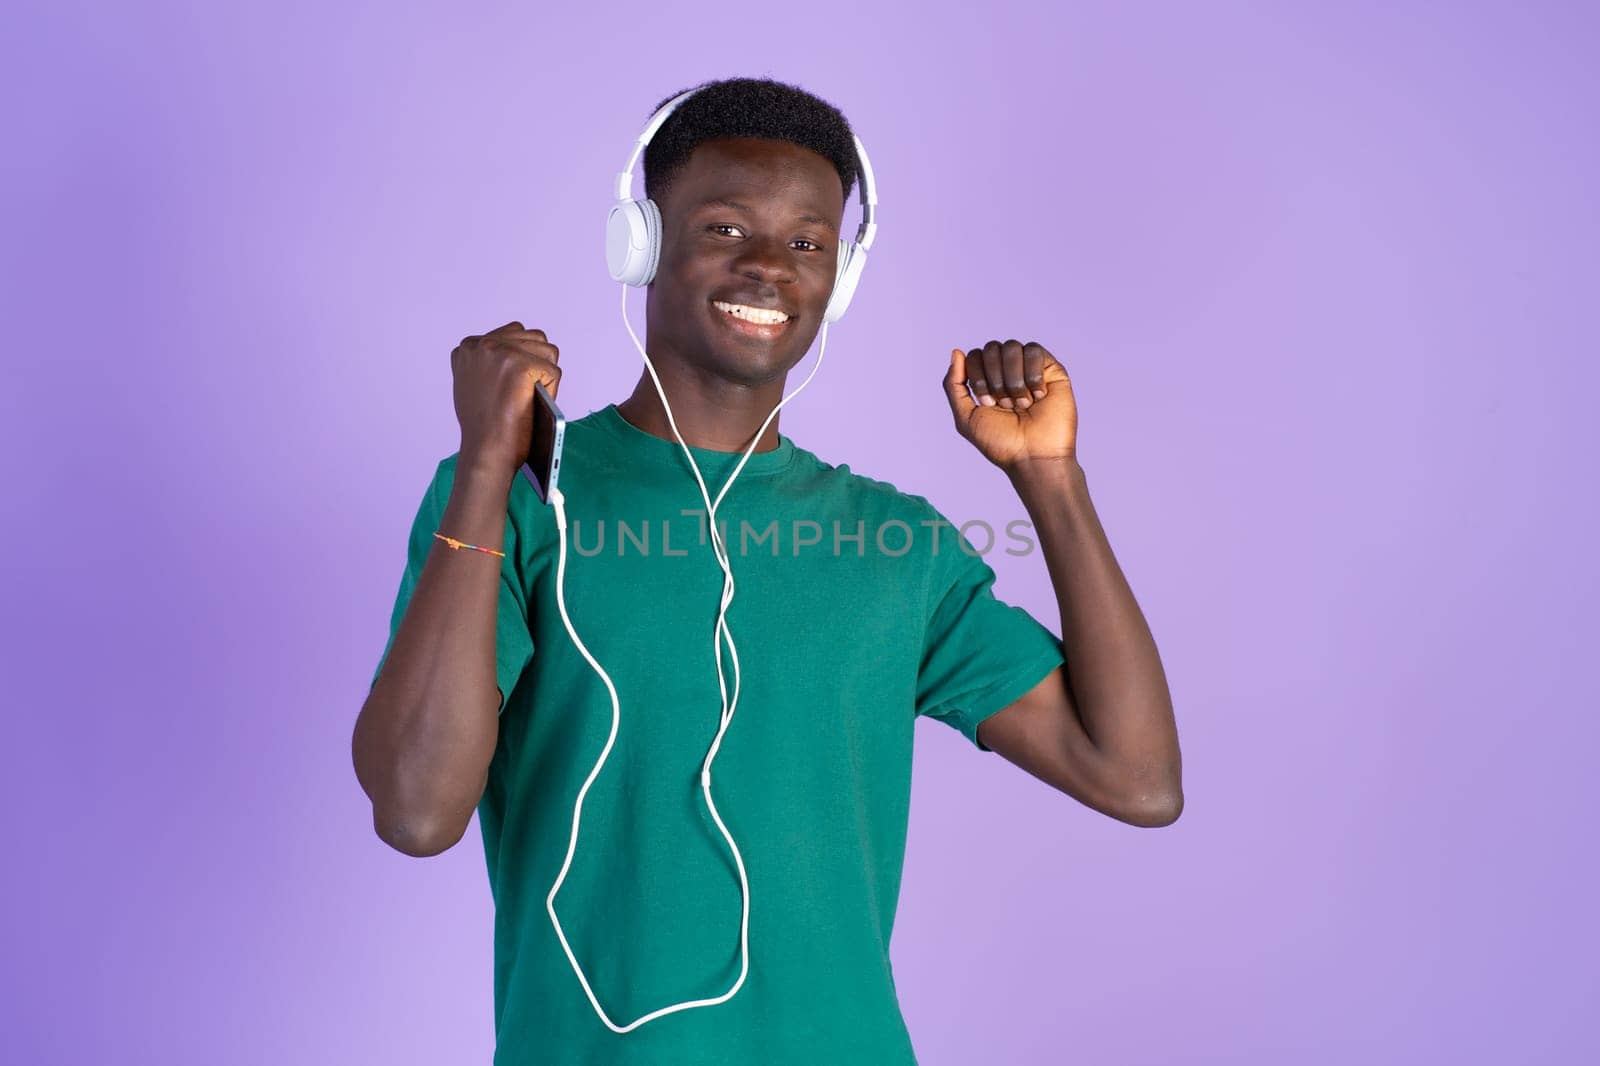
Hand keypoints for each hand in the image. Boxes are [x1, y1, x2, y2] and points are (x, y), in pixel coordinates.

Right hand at [451, 321, 561, 475]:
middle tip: (525, 393)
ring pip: (547, 351)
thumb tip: (518, 349)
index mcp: (468, 347)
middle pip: (534, 338)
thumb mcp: (474, 383)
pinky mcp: (520, 365)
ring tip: (529, 398)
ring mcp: (501, 353)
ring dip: (546, 376)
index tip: (514, 381)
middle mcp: (482, 344)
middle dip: (538, 364)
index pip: (514, 332)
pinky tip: (535, 404)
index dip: (523, 359)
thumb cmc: (483, 427)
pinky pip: (554, 371)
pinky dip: (552, 391)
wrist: (486, 451)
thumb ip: (488, 362)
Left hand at [942, 339, 1077, 470]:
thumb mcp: (966, 418)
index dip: (978, 378)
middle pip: (991, 347)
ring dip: (1013, 379)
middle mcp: (1008, 371)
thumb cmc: (1001, 443)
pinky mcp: (1052, 369)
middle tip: (1006, 405)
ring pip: (1011, 346)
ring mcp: (1030, 368)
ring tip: (1022, 403)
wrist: (1033, 457)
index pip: (975, 356)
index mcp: (988, 380)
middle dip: (995, 380)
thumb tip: (957, 351)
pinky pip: (1034, 350)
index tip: (988, 404)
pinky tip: (1039, 395)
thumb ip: (954, 385)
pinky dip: (1032, 375)